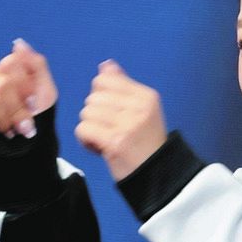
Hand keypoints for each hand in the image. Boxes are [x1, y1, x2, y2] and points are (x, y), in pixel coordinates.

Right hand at [0, 39, 57, 136]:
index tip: (34, 103)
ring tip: (11, 132)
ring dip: (6, 120)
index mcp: (8, 75)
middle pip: (1, 83)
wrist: (30, 158)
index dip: (26, 87)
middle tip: (26, 125)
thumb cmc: (40, 125)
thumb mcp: (46, 95)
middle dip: (19, 108)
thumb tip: (18, 43)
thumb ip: (35, 66)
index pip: (12, 64)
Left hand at [75, 60, 167, 180]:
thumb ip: (122, 86)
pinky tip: (99, 148)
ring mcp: (128, 124)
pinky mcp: (116, 142)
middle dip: (95, 115)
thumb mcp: (140, 110)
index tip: (113, 116)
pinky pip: (83, 129)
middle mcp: (139, 106)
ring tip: (106, 140)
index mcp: (147, 95)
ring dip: (90, 129)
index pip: (104, 81)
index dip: (101, 98)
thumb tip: (106, 65)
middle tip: (110, 132)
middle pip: (93, 97)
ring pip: (86, 113)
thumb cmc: (145, 144)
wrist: (158, 176)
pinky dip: (86, 140)